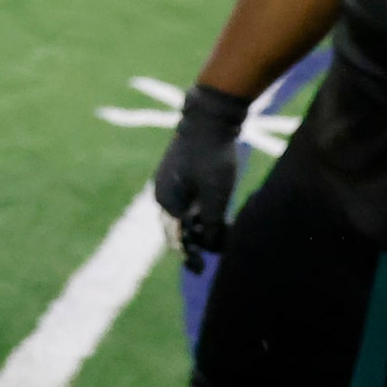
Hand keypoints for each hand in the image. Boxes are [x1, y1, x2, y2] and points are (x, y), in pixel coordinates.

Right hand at [152, 83, 251, 271]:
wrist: (209, 119)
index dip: (192, 254)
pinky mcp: (181, 174)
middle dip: (196, 241)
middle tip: (216, 249)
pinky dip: (201, 212)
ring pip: (184, 215)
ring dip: (201, 227)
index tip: (203, 267)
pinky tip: (218, 214)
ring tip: (223, 231)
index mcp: (166, 201)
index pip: (176, 239)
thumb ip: (210, 225)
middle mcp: (163, 194)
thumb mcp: (215, 196)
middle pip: (178, 229)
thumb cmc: (212, 159)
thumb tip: (209, 245)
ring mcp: (170, 183)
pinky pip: (188, 202)